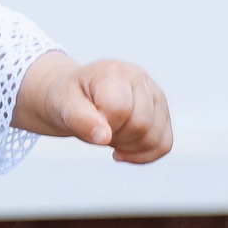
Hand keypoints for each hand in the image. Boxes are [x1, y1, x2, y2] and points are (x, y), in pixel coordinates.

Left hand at [18, 53, 171, 162]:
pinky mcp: (163, 114)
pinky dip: (142, 156)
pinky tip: (121, 150)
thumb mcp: (63, 105)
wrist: (76, 96)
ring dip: (128, 147)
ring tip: (108, 135)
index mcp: (115, 72)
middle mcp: (141, 79)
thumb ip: (79, 119)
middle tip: (97, 130)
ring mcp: (156, 96)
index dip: (102, 125)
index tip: (87, 122)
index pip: (120, 109)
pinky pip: (164, 146)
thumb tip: (104, 137)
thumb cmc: (69, 98)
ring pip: (156, 138)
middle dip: (115, 137)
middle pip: (141, 124)